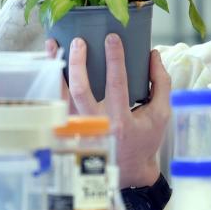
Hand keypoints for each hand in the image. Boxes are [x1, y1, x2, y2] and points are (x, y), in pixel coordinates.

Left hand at [46, 34, 171, 187]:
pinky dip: (51, 82)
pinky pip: (55, 103)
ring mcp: (77, 128)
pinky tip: (49, 64)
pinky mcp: (67, 130)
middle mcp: (96, 125)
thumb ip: (161, 83)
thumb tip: (153, 54)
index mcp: (121, 120)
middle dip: (79, 62)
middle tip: (79, 41)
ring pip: (61, 96)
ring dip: (57, 68)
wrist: (128, 171)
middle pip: (81, 90)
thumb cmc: (145, 140)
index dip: (114, 59)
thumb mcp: (161, 113)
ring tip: (53, 44)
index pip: (116, 83)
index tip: (111, 38)